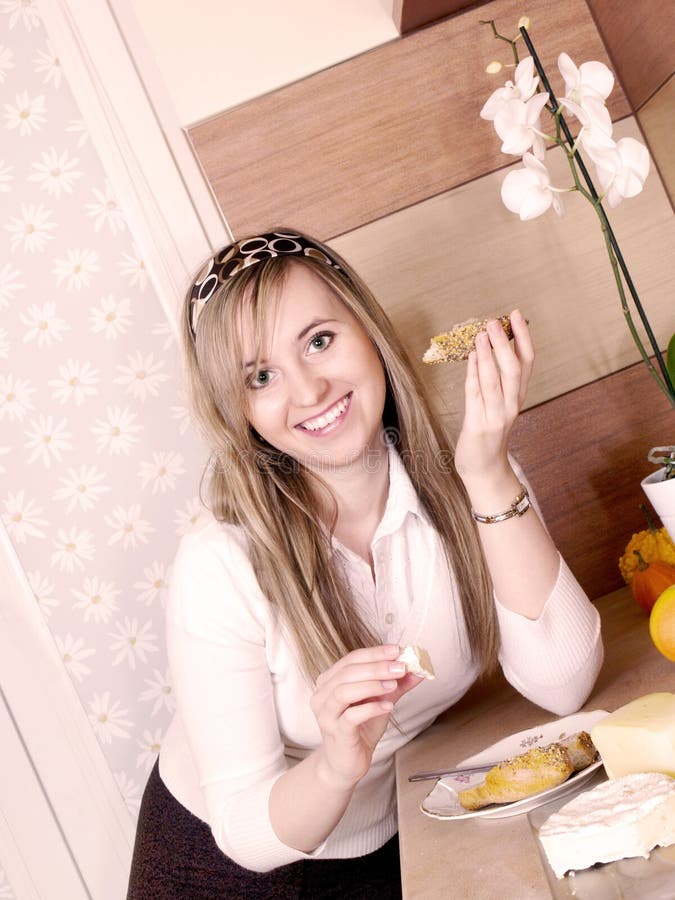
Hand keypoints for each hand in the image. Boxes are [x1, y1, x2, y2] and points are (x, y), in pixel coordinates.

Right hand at [310, 645, 421, 790]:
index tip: (397, 650)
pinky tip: (388, 707)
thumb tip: (419, 669)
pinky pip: (350, 716)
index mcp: (329, 681)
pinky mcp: (336, 733)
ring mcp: (326, 715)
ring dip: (372, 684)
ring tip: (393, 685)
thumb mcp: (380, 701)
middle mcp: (322, 695)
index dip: (375, 653)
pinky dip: (371, 708)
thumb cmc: (360, 729)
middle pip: (347, 672)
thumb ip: (397, 685)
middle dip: (376, 667)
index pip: (351, 659)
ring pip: (344, 691)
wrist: (346, 764)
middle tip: (400, 667)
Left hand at [454, 309, 533, 489]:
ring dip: (488, 355)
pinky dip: (474, 375)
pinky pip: (476, 396)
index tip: (518, 315)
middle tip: (495, 322)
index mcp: (517, 396)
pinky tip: (471, 358)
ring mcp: (496, 416)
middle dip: (505, 343)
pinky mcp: (479, 426)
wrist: (484, 469)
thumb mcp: (498, 402)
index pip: (527, 362)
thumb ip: (496, 378)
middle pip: (513, 369)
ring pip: (495, 381)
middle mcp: (511, 405)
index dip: (524, 337)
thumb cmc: (488, 433)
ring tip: (481, 334)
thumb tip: (489, 344)